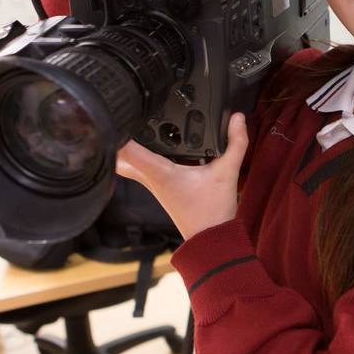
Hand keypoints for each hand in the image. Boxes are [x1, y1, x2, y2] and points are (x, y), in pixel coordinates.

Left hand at [115, 112, 248, 239]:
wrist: (210, 239)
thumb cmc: (213, 211)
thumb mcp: (227, 173)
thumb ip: (236, 143)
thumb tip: (238, 119)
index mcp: (160, 172)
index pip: (127, 151)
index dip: (117, 132)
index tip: (116, 114)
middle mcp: (151, 178)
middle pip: (118, 158)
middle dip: (115, 138)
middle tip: (120, 119)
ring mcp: (153, 184)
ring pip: (128, 163)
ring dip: (126, 145)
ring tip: (130, 124)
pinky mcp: (160, 187)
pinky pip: (142, 168)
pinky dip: (141, 154)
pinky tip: (152, 142)